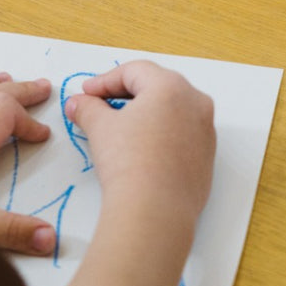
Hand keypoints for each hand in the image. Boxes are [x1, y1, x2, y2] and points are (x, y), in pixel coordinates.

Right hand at [49, 63, 215, 285]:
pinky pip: (182, 133)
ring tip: (120, 124)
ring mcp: (205, 130)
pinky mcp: (207, 157)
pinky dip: (161, 133)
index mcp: (171, 86)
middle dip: (126, 92)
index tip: (86, 93)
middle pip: (156, 86)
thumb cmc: (128, 161)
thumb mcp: (100, 127)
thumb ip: (88, 108)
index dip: (105, 80)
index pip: (134, 71)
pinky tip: (142, 148)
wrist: (155, 213)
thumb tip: (77, 103)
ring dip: (145, 112)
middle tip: (101, 102)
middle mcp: (195, 102)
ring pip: (172, 109)